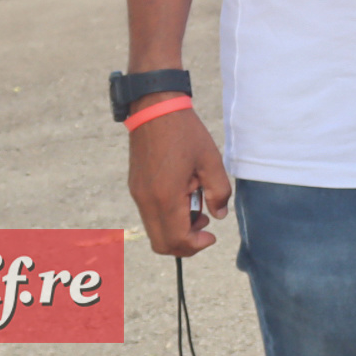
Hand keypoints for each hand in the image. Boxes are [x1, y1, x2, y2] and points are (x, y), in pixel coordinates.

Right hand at [126, 100, 230, 256]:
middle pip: (161, 244)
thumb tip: (219, 215)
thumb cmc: (185, 133)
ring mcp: (138, 195)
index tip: (212, 235)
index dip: (196, 245)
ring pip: (154, 231)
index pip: (176, 240)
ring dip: (176, 230)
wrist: (154, 110)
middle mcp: (146, 201)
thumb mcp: (211, 160)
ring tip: (197, 208)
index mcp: (165, 197)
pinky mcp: (136, 188)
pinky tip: (184, 197)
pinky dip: (167, 218)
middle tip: (204, 225)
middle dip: (185, 244)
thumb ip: (218, 191)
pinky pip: (150, 216)